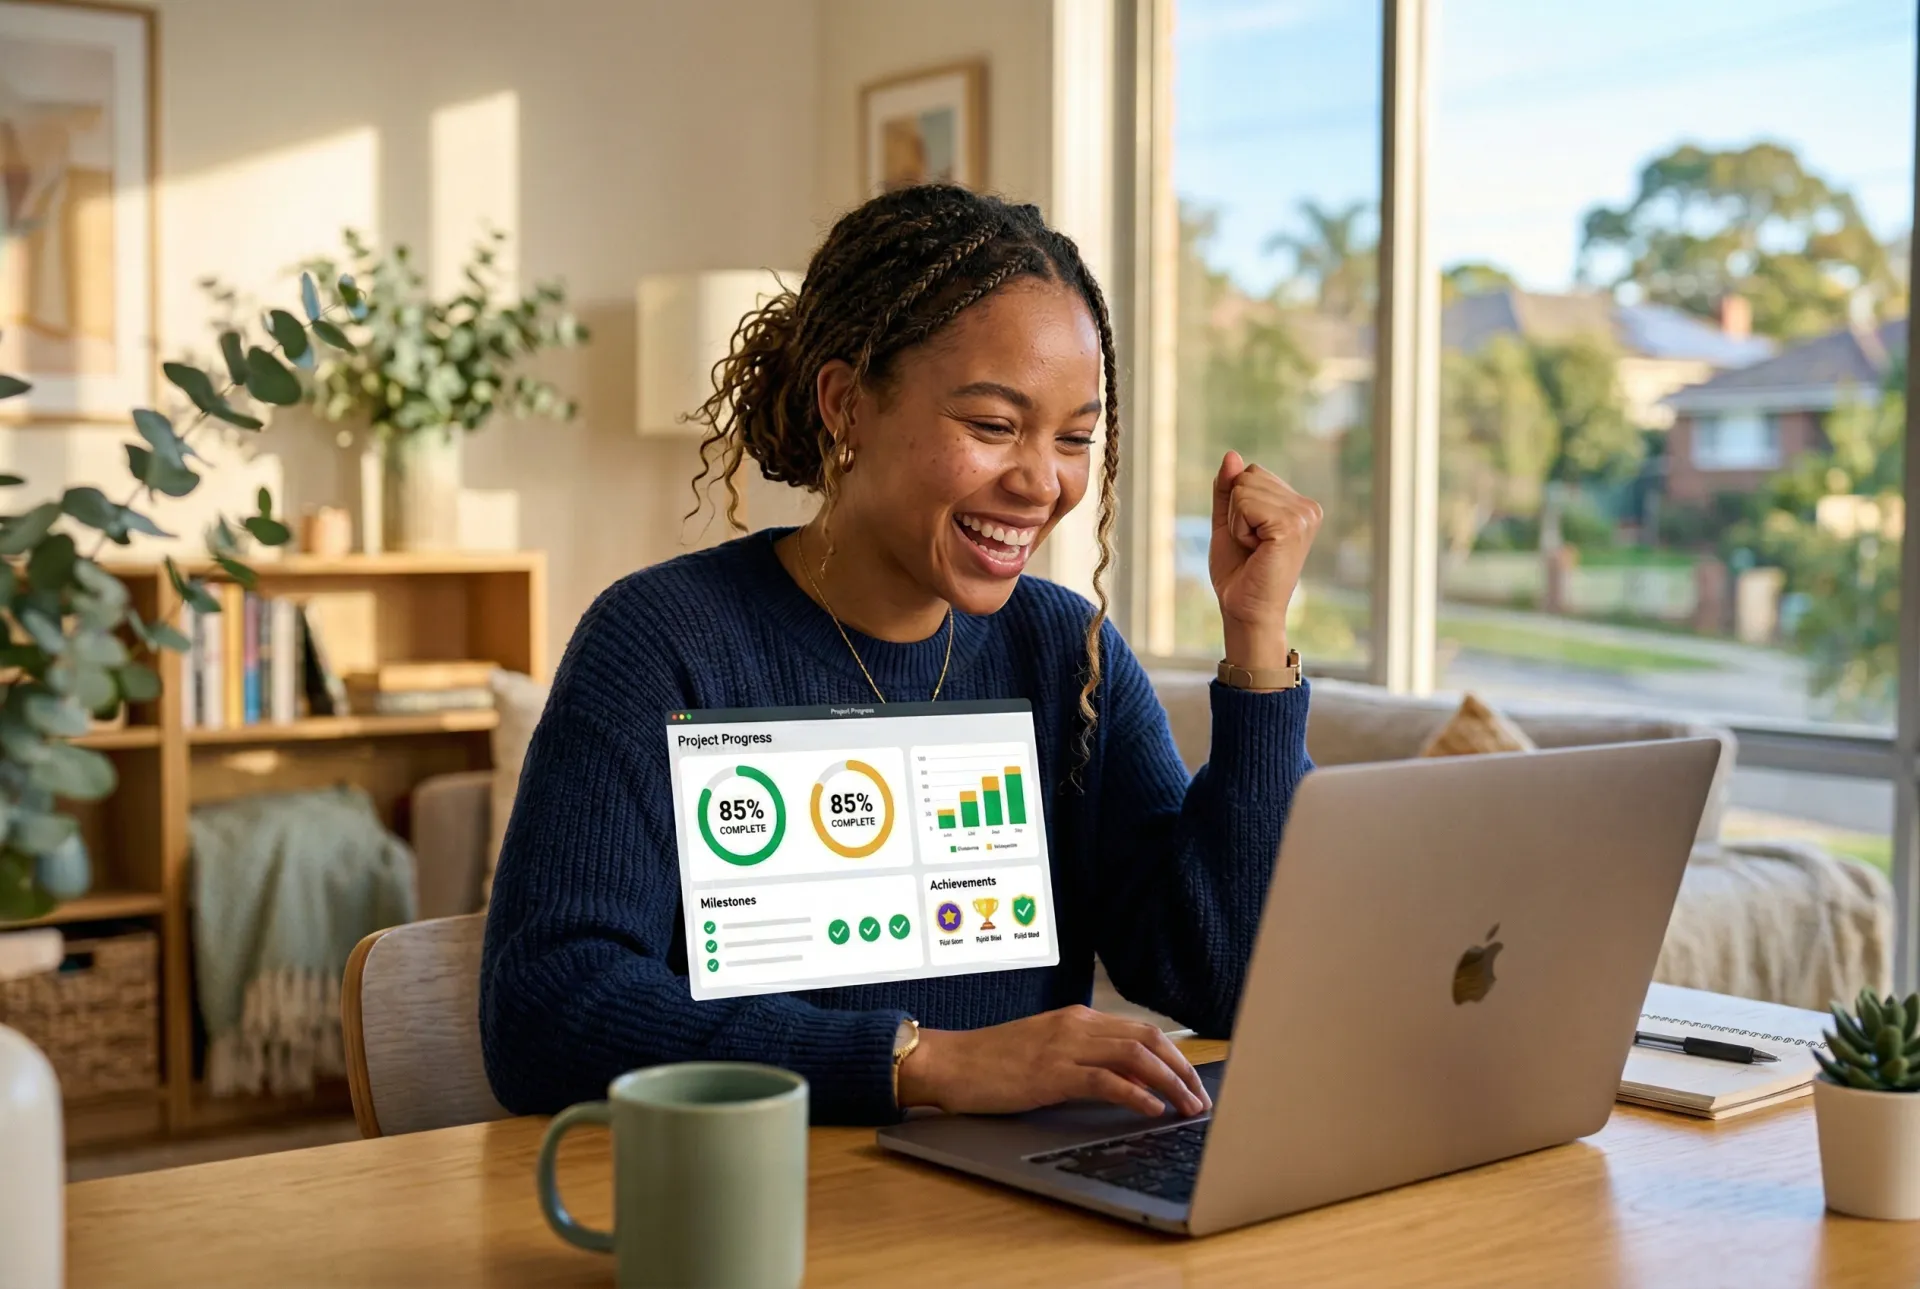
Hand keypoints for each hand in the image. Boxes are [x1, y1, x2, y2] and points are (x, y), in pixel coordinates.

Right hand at [896, 1006, 1210, 1118]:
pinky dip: (1136, 1094)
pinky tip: (1152, 1110)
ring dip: (1170, 1083)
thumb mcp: (1047, 1053)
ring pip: (1136, 1056)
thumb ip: (1087, 1060)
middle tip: (1201, 1099)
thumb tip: (1130, 1082)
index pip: (1142, 1031)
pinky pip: (1105, 1081)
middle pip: (1149, 1039)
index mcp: (1078, 1019)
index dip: (1175, 1057)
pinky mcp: (1052, 1074)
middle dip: (1183, 1070)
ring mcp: (1065, 1047)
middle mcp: (1077, 1026)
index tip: (1192, 1082)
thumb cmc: (992, 1062)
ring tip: (1188, 1108)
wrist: (950, 1063)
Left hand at [1209, 451, 1322, 669]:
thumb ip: (1229, 490)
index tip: (1249, 537)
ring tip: (1254, 549)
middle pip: (1248, 474)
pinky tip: (1256, 550)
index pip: (1251, 471)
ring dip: (1237, 522)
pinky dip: (1239, 527)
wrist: (1245, 609)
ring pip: (1244, 488)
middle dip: (1236, 511)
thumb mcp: (1228, 523)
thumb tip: (1232, 454)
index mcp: (1298, 505)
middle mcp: (1307, 507)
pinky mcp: (1292, 525)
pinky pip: (1245, 503)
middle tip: (1250, 545)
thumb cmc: (1239, 573)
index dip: (1236, 504)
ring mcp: (1303, 515)